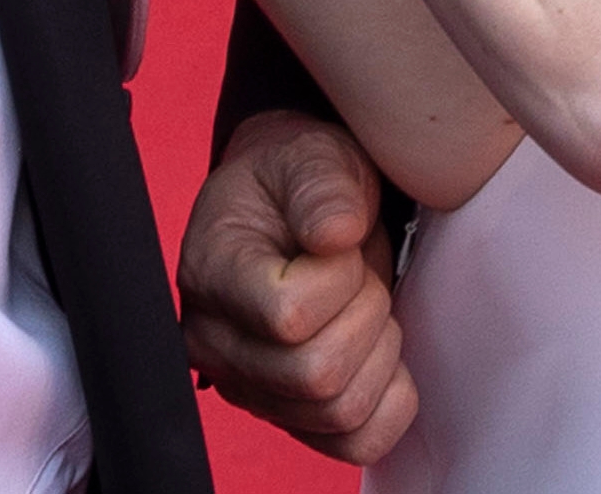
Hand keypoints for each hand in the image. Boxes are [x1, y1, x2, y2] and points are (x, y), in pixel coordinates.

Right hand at [177, 112, 417, 465]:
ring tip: (365, 304)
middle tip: (361, 273)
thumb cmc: (299, 180)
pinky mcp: (289, 416)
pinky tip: (381, 354)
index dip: (340, 278)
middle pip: (317, 375)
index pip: (289, 316)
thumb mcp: (311, 157)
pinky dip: (388, 403)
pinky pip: (354, 443)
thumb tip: (335, 234)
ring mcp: (251, 389)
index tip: (342, 242)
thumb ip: (321, 186)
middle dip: (367, 314)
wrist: (295, 204)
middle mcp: (216, 345)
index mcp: (212, 274)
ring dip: (379, 353)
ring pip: (339, 412)